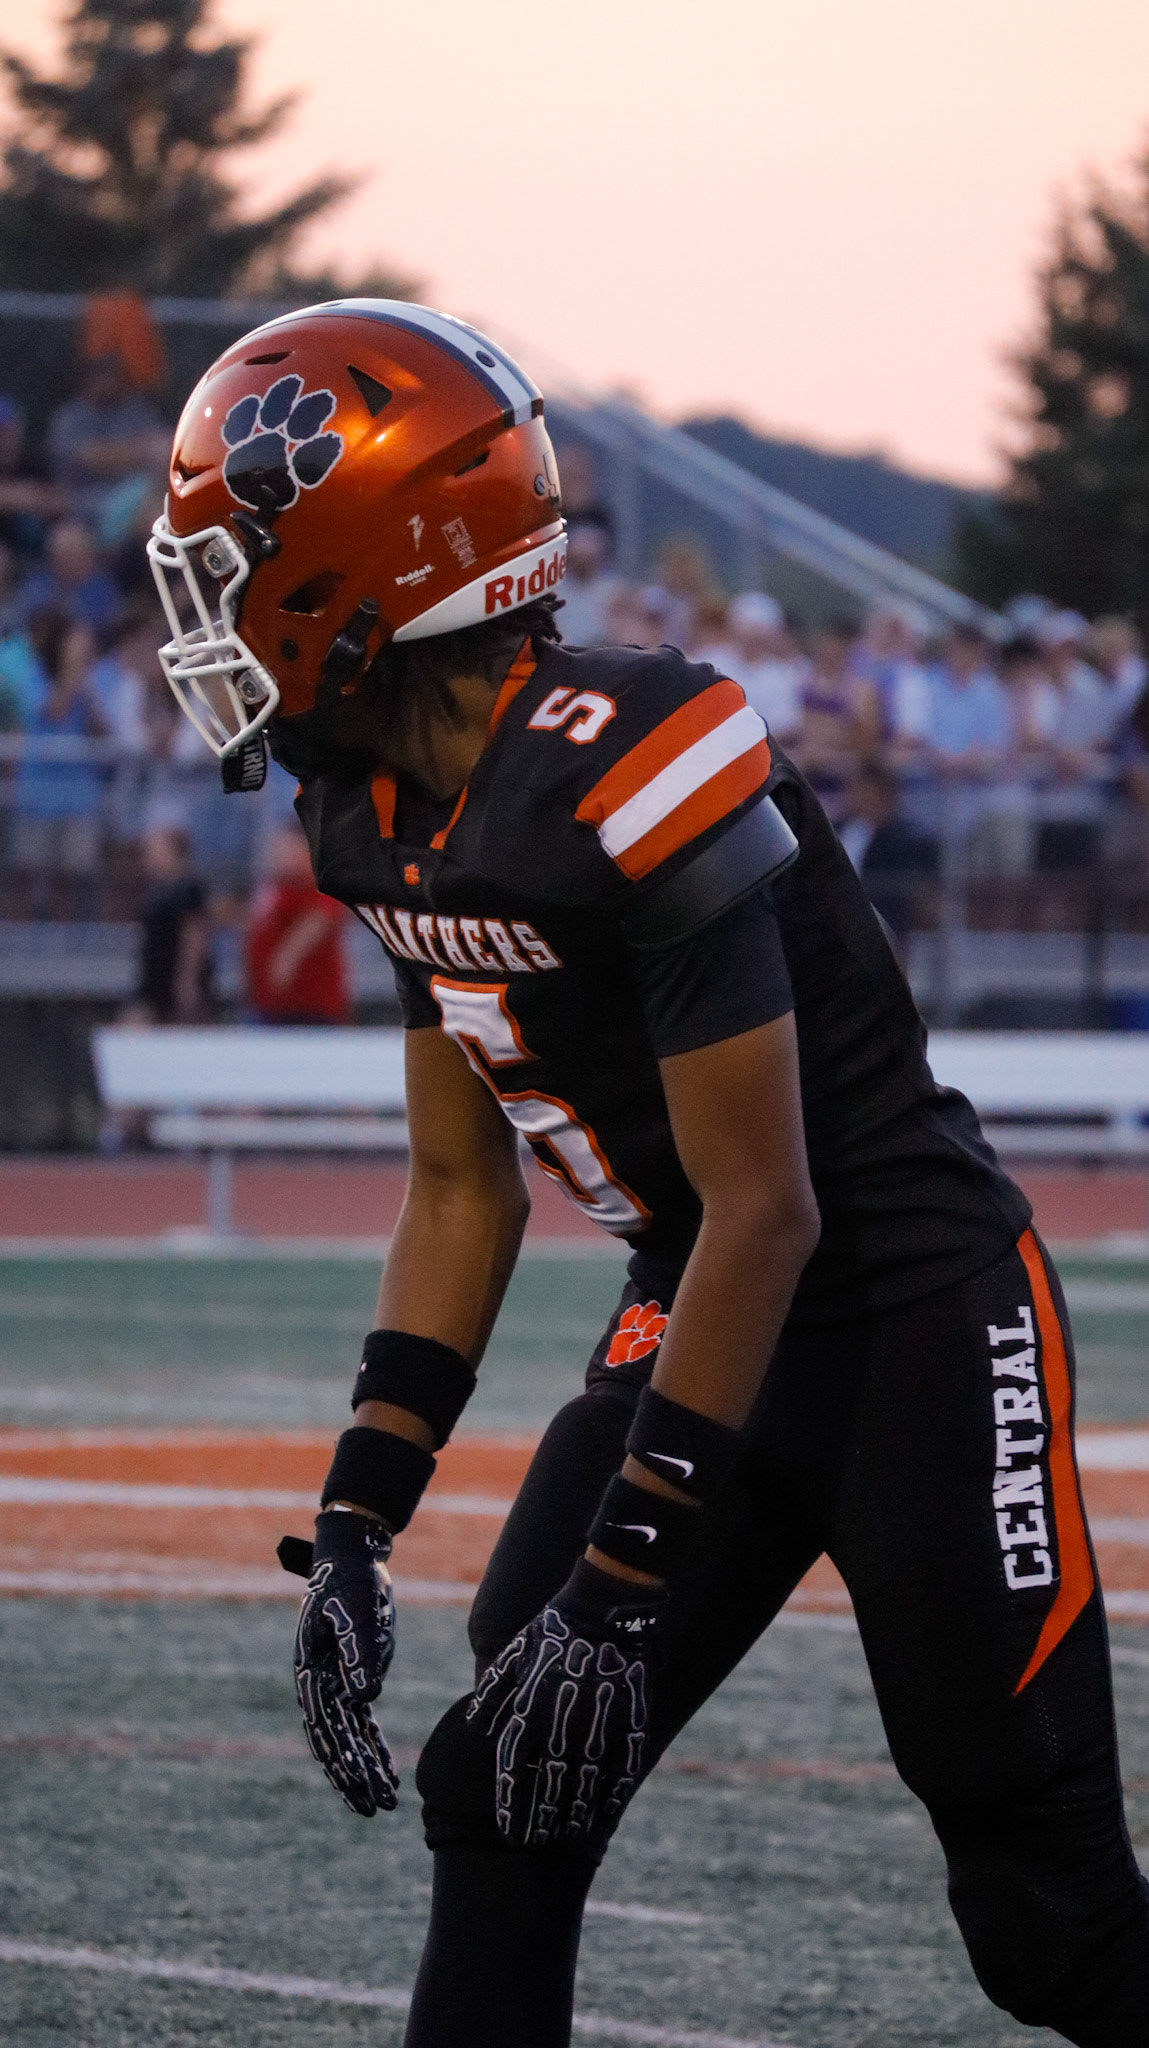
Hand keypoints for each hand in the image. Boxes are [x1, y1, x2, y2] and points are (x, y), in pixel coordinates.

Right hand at [290, 1510, 399, 1816]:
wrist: (354, 1558)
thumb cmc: (350, 1580)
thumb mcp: (354, 1611)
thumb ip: (358, 1652)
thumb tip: (365, 1698)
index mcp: (311, 1671)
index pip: (323, 1727)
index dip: (339, 1760)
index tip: (356, 1786)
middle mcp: (320, 1684)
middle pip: (335, 1741)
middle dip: (353, 1777)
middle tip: (373, 1810)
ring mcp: (338, 1683)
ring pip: (351, 1737)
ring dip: (366, 1768)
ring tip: (385, 1802)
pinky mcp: (357, 1678)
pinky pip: (364, 1722)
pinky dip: (376, 1746)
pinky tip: (387, 1771)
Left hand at [466, 1558, 665, 1848]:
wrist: (607, 1602)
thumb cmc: (555, 1627)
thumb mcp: (515, 1652)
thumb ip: (494, 1691)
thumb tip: (477, 1727)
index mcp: (530, 1705)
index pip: (513, 1769)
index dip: (510, 1804)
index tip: (508, 1832)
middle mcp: (562, 1720)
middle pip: (547, 1784)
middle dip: (540, 1819)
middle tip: (535, 1843)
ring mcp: (599, 1722)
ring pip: (584, 1783)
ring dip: (573, 1814)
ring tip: (565, 1837)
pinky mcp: (630, 1717)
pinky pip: (622, 1766)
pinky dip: (613, 1793)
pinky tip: (605, 1812)